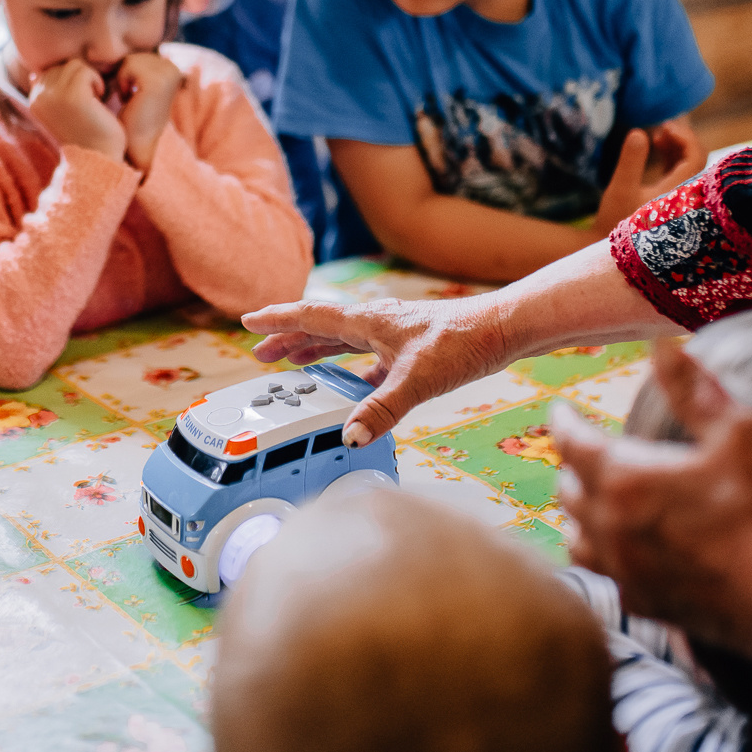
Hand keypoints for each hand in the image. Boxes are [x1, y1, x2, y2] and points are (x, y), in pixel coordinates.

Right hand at [29, 59, 126, 161]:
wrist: (97, 157)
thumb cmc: (85, 134)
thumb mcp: (60, 111)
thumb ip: (49, 92)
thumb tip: (36, 73)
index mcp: (34, 100)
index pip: (51, 70)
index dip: (70, 80)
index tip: (79, 101)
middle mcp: (39, 96)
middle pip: (63, 65)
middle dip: (80, 78)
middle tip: (88, 101)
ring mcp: (55, 95)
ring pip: (74, 65)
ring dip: (89, 78)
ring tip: (93, 99)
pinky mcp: (73, 96)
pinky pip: (86, 71)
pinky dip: (97, 81)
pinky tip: (99, 99)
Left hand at [115, 51, 182, 170]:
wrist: (137, 145)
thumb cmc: (130, 117)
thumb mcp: (133, 84)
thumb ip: (131, 64)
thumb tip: (107, 46)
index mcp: (170, 66)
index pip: (134, 54)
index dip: (125, 73)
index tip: (131, 94)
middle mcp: (173, 67)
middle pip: (132, 54)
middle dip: (124, 75)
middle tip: (130, 98)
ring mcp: (168, 73)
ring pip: (128, 60)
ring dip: (122, 79)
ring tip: (130, 98)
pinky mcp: (157, 81)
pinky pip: (127, 67)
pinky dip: (122, 83)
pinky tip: (129, 99)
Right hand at [243, 296, 514, 446]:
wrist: (502, 331)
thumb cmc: (464, 343)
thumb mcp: (419, 380)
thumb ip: (383, 409)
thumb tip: (350, 436)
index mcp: (368, 320)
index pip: (311, 315)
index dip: (278, 320)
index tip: (249, 321)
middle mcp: (376, 322)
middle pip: (321, 326)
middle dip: (289, 338)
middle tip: (261, 352)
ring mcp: (392, 334)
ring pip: (342, 339)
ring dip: (315, 348)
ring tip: (292, 362)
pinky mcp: (409, 348)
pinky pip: (366, 357)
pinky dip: (349, 367)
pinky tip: (350, 384)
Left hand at [552, 341, 751, 650]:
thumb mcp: (739, 431)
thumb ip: (694, 388)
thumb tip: (660, 344)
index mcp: (625, 478)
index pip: (574, 442)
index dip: (564, 422)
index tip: (559, 410)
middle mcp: (611, 526)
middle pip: (569, 490)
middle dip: (570, 465)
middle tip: (577, 452)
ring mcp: (625, 570)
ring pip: (576, 538)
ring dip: (577, 513)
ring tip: (585, 501)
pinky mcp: (645, 604)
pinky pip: (603, 576)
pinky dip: (600, 555)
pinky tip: (617, 554)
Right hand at [594, 120, 706, 228]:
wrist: (613, 252)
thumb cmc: (615, 222)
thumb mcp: (621, 189)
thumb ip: (631, 160)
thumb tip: (638, 132)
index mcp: (680, 192)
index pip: (695, 156)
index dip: (684, 136)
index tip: (664, 126)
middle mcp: (686, 197)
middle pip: (696, 161)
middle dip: (681, 141)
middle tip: (661, 129)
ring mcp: (680, 202)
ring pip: (689, 168)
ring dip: (676, 150)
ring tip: (657, 138)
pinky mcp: (671, 205)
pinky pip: (680, 177)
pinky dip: (672, 162)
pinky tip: (658, 153)